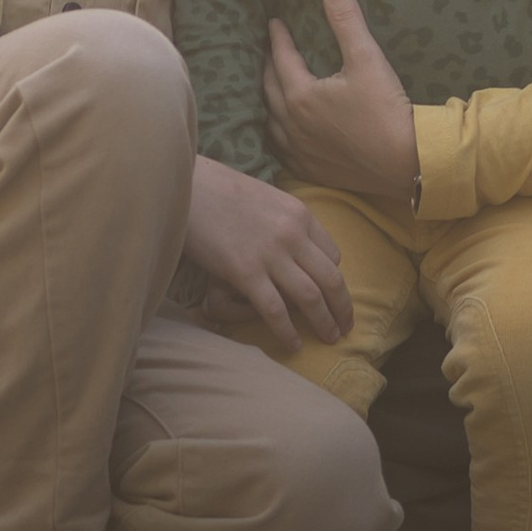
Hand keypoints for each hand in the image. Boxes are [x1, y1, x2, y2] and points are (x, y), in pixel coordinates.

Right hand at [184, 158, 354, 355]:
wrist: (186, 185)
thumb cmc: (220, 189)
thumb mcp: (265, 197)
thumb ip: (284, 222)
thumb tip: (294, 248)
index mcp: (299, 213)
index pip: (332, 255)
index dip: (334, 280)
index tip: (331, 296)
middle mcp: (292, 234)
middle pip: (331, 280)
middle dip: (342, 309)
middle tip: (345, 328)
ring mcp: (270, 254)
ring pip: (311, 298)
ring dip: (324, 323)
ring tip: (329, 339)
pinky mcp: (245, 272)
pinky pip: (276, 310)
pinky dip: (288, 332)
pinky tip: (293, 345)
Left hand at [260, 0, 417, 200]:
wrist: (408, 164)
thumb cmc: (387, 109)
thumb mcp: (367, 58)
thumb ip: (345, 18)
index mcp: (300, 96)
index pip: (281, 58)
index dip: (277, 37)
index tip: (274, 22)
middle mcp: (292, 125)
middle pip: (269, 88)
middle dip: (267, 65)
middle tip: (270, 48)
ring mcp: (300, 152)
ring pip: (271, 121)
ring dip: (269, 99)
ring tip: (272, 84)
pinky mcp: (311, 171)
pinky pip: (282, 149)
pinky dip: (277, 133)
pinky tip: (283, 129)